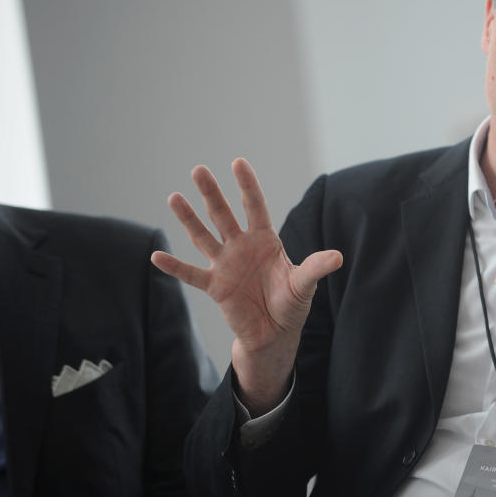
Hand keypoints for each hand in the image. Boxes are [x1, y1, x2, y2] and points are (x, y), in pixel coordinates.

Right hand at [151, 158, 341, 413]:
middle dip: (212, 193)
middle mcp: (242, 247)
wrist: (275, 334)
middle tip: (198, 169)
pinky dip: (174, 267)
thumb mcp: (304, 285)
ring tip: (174, 197)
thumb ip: (316, 268)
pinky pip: (191, 274)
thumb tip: (338, 257)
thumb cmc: (291, 304)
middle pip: (224, 215)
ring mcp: (226, 265)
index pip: (254, 207)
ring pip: (203, 237)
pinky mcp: (215, 287)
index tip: (237, 163)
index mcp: (265, 241)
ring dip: (189, 218)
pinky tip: (157, 256)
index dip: (247, 186)